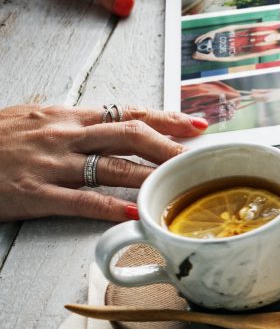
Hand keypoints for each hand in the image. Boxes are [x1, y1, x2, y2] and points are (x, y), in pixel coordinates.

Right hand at [0, 105, 207, 222]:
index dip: (167, 118)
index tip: (197, 126)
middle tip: (200, 161)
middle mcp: (64, 135)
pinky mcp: (35, 193)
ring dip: (153, 179)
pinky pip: (82, 201)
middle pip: (131, 137)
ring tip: (181, 187)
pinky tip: (137, 215)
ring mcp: (51, 164)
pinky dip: (113, 208)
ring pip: (115, 168)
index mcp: (65, 116)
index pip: (128, 113)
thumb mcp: (29, 118)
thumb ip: (67, 123)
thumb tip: (103, 125)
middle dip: (171, 149)